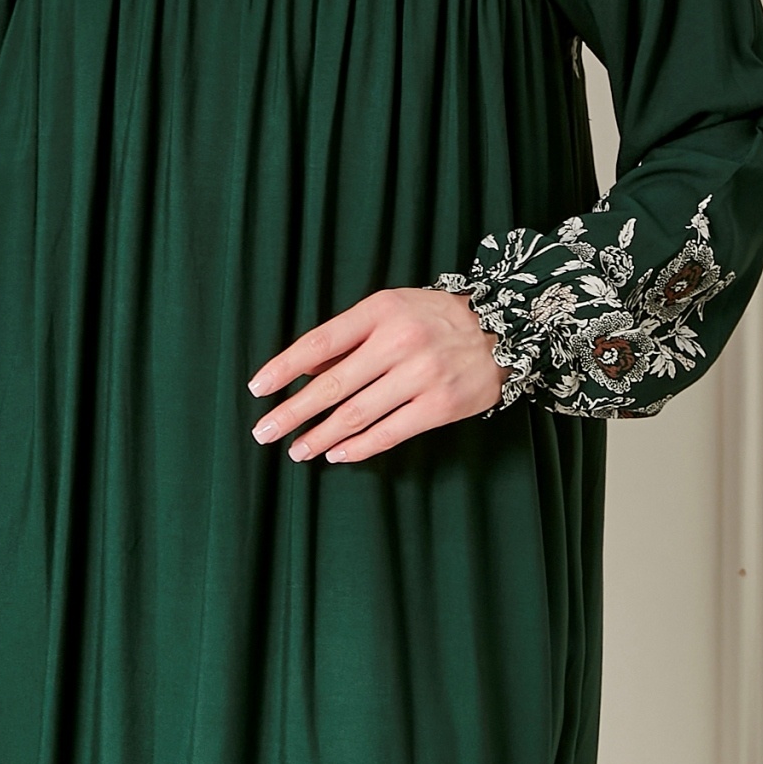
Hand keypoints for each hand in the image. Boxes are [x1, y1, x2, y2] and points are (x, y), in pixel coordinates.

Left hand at [246, 286, 511, 462]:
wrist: (504, 328)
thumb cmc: (435, 318)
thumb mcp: (391, 309)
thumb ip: (348, 337)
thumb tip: (304, 370)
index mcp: (379, 311)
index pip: (319, 342)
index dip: (285, 367)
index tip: (258, 388)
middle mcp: (397, 342)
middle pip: (332, 385)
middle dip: (293, 412)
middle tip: (264, 431)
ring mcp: (420, 375)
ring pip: (357, 414)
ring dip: (320, 436)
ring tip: (295, 450)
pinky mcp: (440, 405)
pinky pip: (390, 432)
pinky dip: (359, 447)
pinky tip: (336, 454)